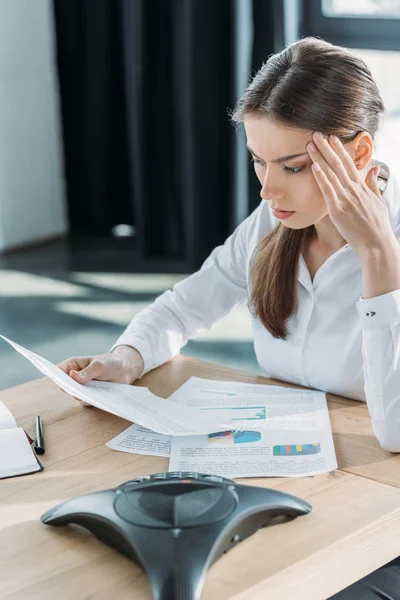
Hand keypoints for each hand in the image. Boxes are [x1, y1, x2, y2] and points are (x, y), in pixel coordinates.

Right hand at [57, 345, 144, 405]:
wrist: (125, 370)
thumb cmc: (111, 362)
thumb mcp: (99, 365)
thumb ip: (87, 371)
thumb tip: (73, 376)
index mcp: (73, 365)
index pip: (58, 371)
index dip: (56, 377)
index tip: (62, 382)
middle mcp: (74, 377)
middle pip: (65, 386)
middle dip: (71, 388)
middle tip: (80, 389)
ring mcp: (81, 387)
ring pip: (74, 395)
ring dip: (82, 395)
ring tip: (93, 391)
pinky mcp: (89, 395)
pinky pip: (85, 401)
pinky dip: (90, 400)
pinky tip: (98, 396)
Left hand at [307, 132, 393, 258]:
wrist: (376, 244)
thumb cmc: (376, 226)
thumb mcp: (378, 202)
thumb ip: (373, 184)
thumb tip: (373, 168)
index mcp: (362, 187)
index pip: (349, 163)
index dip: (340, 150)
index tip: (332, 138)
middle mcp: (354, 189)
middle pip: (338, 164)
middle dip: (327, 148)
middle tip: (317, 134)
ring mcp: (346, 198)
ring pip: (331, 173)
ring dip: (320, 157)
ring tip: (311, 144)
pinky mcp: (337, 209)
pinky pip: (327, 190)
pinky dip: (321, 177)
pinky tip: (313, 166)